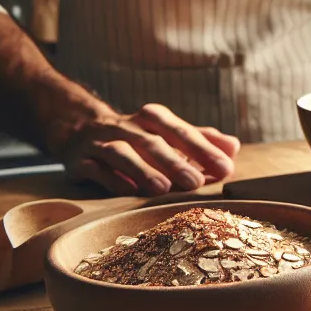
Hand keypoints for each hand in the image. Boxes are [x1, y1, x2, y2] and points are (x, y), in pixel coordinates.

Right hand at [54, 103, 239, 195]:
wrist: (77, 128)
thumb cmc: (136, 136)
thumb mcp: (167, 132)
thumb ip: (200, 139)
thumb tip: (234, 147)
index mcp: (153, 119)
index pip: (182, 132)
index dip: (204, 150)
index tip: (226, 168)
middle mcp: (128, 127)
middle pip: (153, 142)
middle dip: (175, 162)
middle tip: (196, 183)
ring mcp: (101, 143)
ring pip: (121, 153)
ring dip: (142, 170)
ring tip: (162, 189)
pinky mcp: (80, 160)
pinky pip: (94, 168)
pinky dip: (110, 178)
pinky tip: (127, 192)